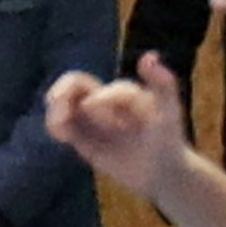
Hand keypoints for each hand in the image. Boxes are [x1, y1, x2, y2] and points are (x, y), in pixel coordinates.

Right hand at [44, 54, 188, 199]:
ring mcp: (91, 119)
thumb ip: (163, 85)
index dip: (102, 102)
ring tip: (60, 127)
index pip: (104, 91)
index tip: (113, 125)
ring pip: (64, 105)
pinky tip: (60, 136)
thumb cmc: (168, 139)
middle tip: (58, 103)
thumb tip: (150, 56)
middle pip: (75, 84)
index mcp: (121, 92)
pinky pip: (62, 127)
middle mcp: (103, 100)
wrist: (162, 170)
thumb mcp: (170, 111)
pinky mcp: (83, 138)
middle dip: (64, 91)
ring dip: (56, 109)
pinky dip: (56, 127)